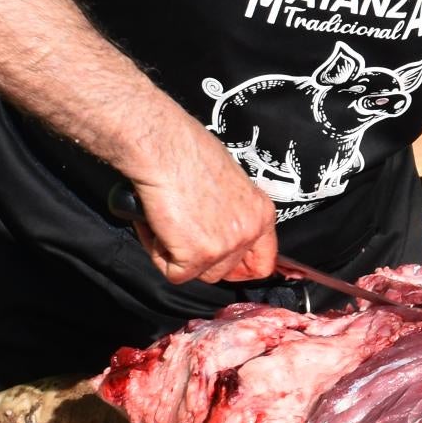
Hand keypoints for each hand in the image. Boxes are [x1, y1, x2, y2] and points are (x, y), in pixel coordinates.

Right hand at [124, 124, 279, 285]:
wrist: (165, 148)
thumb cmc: (188, 154)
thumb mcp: (229, 184)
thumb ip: (232, 213)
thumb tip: (218, 229)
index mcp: (261, 213)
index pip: (263, 262)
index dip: (239, 268)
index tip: (220, 264)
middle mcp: (249, 231)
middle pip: (225, 270)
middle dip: (200, 258)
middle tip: (181, 233)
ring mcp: (225, 245)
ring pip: (200, 274)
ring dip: (179, 256)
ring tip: (167, 225)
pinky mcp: (197, 255)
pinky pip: (175, 274)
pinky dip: (159, 255)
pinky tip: (158, 228)